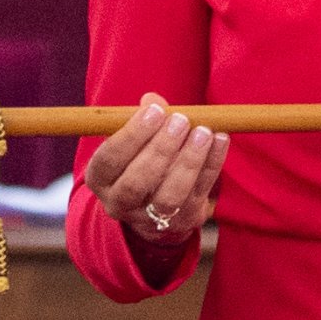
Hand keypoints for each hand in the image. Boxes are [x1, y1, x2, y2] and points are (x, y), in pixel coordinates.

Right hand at [84, 96, 224, 252]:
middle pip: (136, 183)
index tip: (155, 111)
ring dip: (188, 161)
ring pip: (169, 195)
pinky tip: (219, 139)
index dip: (131, 135)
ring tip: (203, 132)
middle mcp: (120, 203)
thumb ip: (141, 118)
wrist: (154, 206)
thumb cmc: (139, 159)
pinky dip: (212, 165)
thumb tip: (153, 99)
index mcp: (101, 179)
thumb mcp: (132, 140)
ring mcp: (152, 217)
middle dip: (161, 149)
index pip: (108, 160)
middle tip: (180, 120)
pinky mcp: (184, 219)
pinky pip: (199, 192)